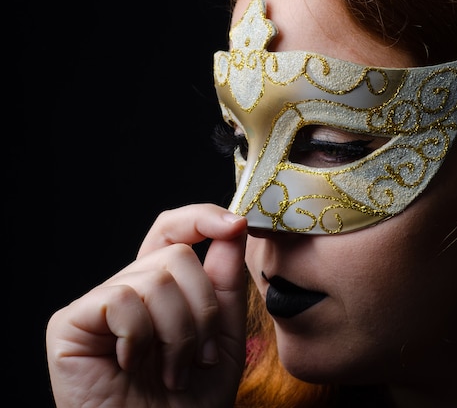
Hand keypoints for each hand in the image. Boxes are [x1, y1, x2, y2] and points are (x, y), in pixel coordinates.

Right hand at [46, 204, 247, 406]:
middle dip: (202, 311)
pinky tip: (132, 365)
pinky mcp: (70, 323)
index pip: (174, 231)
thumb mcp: (224, 335)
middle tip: (199, 358)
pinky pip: (120, 301)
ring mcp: (98, 304)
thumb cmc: (192, 399)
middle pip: (177, 255)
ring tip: (173, 371)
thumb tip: (236, 222)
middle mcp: (128, 288)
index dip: (201, 218)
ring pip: (154, 279)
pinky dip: (140, 337)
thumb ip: (227, 281)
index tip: (236, 224)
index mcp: (162, 288)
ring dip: (178, 334)